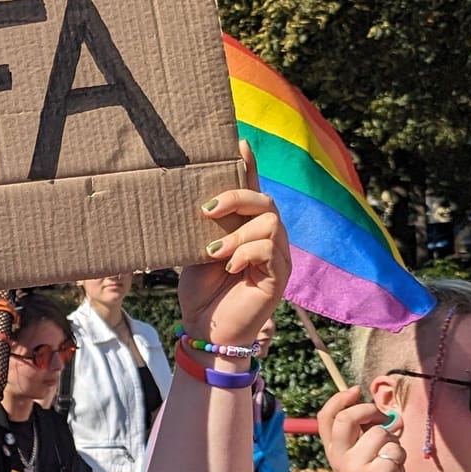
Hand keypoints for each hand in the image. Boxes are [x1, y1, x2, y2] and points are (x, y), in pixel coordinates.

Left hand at [176, 144, 291, 346]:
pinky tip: (228, 265)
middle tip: (207, 210)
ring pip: (269, 223)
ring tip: (213, 252)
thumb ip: (203, 228)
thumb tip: (191, 199)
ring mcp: (277, 257)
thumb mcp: (195, 251)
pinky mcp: (279, 277)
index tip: (238, 141)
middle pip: (266, 201)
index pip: (252, 191)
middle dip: (237, 198)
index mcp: (247, 229)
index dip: (248, 166)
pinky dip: (245, 252)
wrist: (206, 329)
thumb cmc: (201, 292)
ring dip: (237, 234)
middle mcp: (267, 239)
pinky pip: (269, 250)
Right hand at [318, 387, 416, 471]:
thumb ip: (362, 432)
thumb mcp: (360, 456)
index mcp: (333, 452)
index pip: (325, 418)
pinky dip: (401, 454)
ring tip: (391, 455)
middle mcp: (340, 460)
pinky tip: (397, 468)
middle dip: (369, 410)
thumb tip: (378, 409)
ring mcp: (357, 469)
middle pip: (347, 419)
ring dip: (393, 439)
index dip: (339, 399)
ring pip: (379, 434)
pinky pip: (395, 449)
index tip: (355, 391)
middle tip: (383, 417)